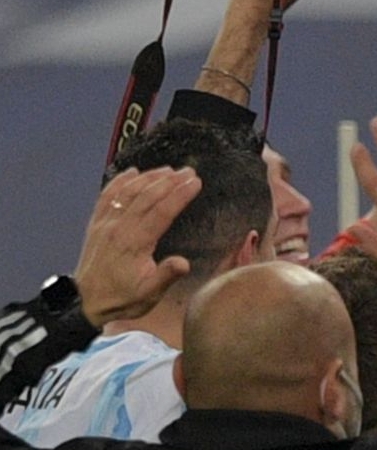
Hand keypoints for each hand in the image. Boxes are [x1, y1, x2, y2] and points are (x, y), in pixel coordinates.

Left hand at [74, 167, 201, 326]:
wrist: (83, 303)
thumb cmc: (121, 298)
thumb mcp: (148, 295)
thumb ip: (166, 276)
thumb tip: (184, 263)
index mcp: (135, 243)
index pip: (161, 212)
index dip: (180, 195)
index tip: (196, 182)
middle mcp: (119, 228)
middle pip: (147, 196)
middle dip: (170, 181)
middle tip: (189, 171)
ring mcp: (105, 223)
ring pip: (128, 192)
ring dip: (149, 177)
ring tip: (169, 170)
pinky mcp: (96, 224)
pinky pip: (107, 196)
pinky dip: (119, 181)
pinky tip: (132, 172)